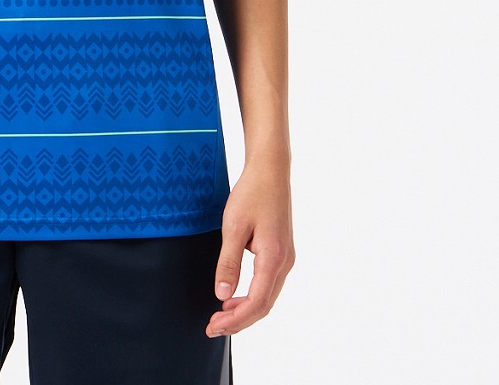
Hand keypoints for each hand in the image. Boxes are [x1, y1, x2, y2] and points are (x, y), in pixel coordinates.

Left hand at [207, 160, 294, 337]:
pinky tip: (235, 296)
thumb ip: (228, 262)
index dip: (234, 320)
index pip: (256, 303)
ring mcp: (286, 258)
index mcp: (274, 259)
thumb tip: (222, 295)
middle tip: (212, 327)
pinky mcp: (282, 252)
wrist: (271, 170)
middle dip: (239, 321)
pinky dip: (252, 296)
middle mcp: (285, 263)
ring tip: (220, 316)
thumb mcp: (234, 226)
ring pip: (267, 296)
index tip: (212, 326)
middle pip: (264, 305)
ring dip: (245, 310)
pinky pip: (268, 284)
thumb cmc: (252, 194)